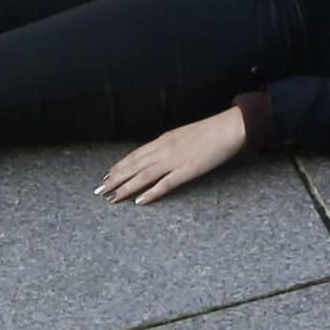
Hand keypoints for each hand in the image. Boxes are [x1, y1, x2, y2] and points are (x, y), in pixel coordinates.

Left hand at [95, 104, 250, 203]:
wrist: (229, 128)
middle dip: (115, 178)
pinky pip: (166, 184)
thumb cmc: (209, 132)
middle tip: (100, 190)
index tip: (107, 175)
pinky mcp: (188, 170)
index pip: (135, 155)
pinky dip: (151, 193)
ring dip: (126, 187)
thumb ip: (168, 145)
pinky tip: (140, 200)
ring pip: (144, 175)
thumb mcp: (183, 135)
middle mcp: (165, 149)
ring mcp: (175, 160)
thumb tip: (156, 155)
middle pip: (134, 166)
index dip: (119, 166)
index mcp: (163, 140)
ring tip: (113, 197)